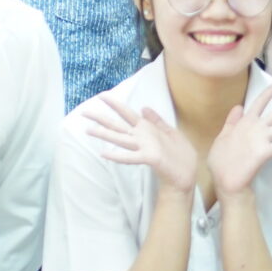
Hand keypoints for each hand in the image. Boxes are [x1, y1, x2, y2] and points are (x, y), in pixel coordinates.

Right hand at [79, 97, 198, 194]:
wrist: (188, 175)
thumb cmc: (180, 155)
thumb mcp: (170, 132)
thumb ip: (156, 121)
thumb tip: (143, 107)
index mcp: (146, 129)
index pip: (127, 114)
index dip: (115, 104)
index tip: (101, 95)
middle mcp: (141, 138)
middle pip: (117, 125)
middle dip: (101, 118)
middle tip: (84, 112)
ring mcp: (143, 148)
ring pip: (120, 139)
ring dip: (104, 134)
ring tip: (88, 130)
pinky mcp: (149, 158)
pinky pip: (131, 157)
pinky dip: (117, 155)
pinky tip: (104, 153)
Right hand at [208, 81, 271, 196]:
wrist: (226, 179)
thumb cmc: (221, 160)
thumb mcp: (222, 136)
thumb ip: (231, 121)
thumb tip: (238, 106)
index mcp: (245, 122)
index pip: (261, 101)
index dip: (271, 90)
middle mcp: (256, 128)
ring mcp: (262, 140)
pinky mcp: (266, 153)